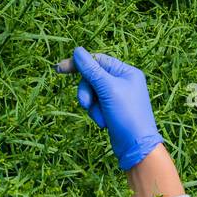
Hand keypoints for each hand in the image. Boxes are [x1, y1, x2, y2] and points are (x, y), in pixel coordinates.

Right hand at [59, 47, 163, 169]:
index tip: (60, 68)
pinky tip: (104, 123)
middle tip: (86, 104)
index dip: (79, 64)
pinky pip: (96, 105)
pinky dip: (96, 114)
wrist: (136, 146)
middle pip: (92, 78)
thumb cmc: (126, 114)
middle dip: (87, 92)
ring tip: (101, 118)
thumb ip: (91, 70)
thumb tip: (77, 51)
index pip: (98, 60)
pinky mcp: (112, 109)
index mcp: (126, 72)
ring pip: (92, 93)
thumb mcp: (107, 89)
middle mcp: (123, 81)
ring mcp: (117, 96)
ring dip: (92, 106)